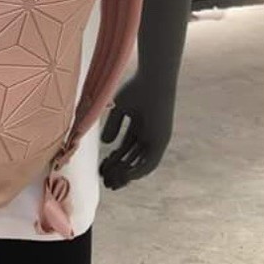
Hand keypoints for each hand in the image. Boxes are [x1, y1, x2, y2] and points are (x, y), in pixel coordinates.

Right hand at [98, 74, 174, 189]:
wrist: (153, 81)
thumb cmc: (136, 88)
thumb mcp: (119, 108)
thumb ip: (112, 125)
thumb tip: (106, 144)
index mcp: (138, 125)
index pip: (124, 149)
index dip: (113, 160)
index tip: (101, 169)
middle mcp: (148, 134)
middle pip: (131, 158)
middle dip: (118, 170)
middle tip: (105, 180)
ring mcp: (155, 139)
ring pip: (140, 163)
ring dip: (126, 173)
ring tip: (112, 181)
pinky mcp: (162, 141)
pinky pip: (151, 162)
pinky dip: (138, 170)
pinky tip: (125, 176)